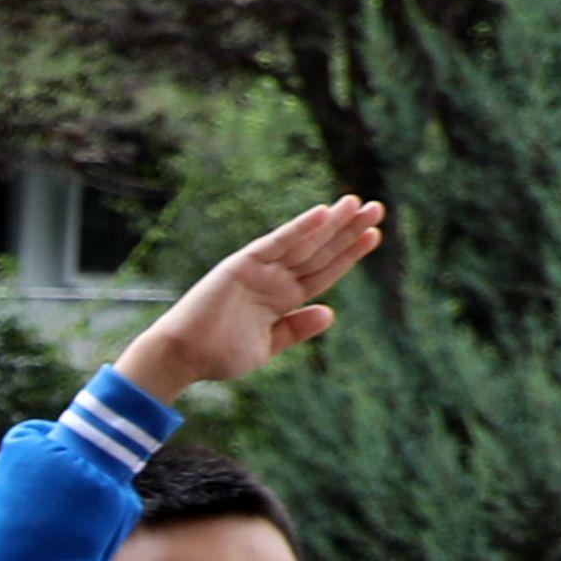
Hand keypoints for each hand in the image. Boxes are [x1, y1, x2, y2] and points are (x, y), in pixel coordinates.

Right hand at [113, 196, 385, 401]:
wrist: (182, 356)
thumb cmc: (218, 356)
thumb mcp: (267, 346)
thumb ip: (295, 328)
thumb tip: (330, 313)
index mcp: (282, 299)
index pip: (324, 271)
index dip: (349, 254)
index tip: (373, 235)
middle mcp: (274, 279)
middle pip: (320, 251)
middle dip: (348, 230)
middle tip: (377, 208)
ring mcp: (260, 270)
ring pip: (304, 243)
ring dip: (332, 223)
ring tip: (360, 204)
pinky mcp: (243, 264)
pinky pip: (277, 242)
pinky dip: (299, 228)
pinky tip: (323, 213)